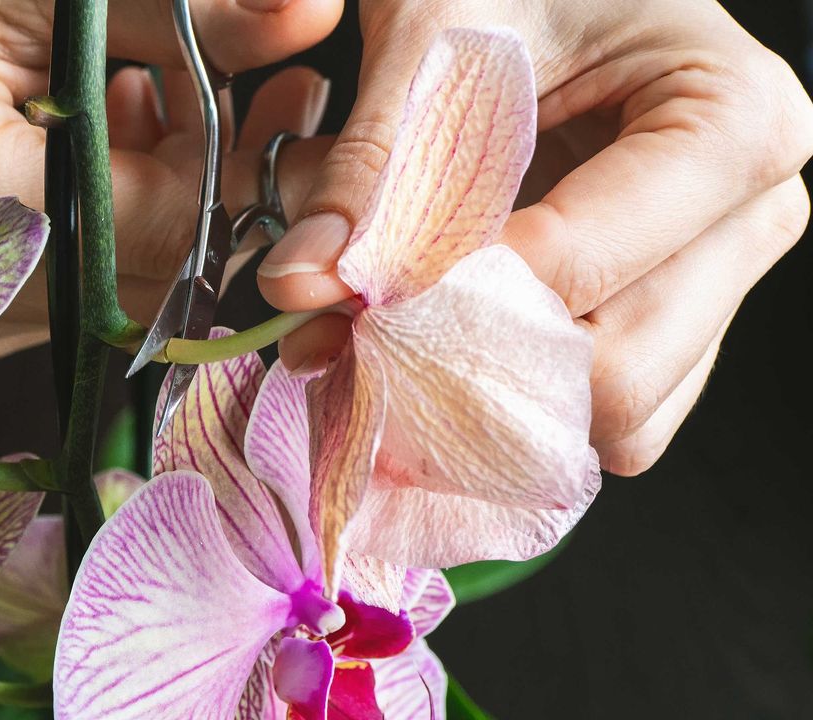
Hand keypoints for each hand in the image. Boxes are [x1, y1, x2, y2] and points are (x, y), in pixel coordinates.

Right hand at [0, 0, 342, 368]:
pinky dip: (128, 222)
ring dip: (175, 197)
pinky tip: (107, 139)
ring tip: (154, 93)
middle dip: (221, 182)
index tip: (286, 100)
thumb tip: (311, 15)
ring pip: (134, 284)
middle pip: (156, 266)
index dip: (237, 165)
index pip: (154, 217)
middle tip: (266, 96)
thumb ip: (181, 13)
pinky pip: (93, 291)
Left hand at [256, 0, 812, 475]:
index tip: (355, 290)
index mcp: (732, 124)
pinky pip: (608, 414)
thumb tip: (302, 284)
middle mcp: (751, 216)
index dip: (449, 293)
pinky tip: (448, 344)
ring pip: (616, 415)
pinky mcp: (678, 323)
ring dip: (487, 395)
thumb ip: (371, 160)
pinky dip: (517, 402)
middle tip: (361, 326)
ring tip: (403, 327)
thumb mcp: (439, 34)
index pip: (578, 265)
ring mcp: (720, 282)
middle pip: (615, 372)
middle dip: (468, 361)